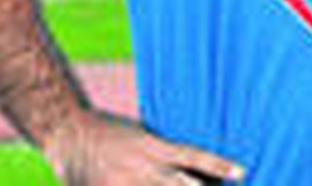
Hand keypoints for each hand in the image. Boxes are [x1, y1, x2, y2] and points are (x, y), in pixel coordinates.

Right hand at [42, 109, 244, 184]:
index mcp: (154, 146)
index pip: (194, 156)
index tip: (242, 172)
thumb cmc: (112, 131)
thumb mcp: (145, 135)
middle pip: (182, 185)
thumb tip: (198, 169)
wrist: (68, 132)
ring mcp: (123, 185)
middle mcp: (142, 167)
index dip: (219, 165)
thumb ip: (168, 154)